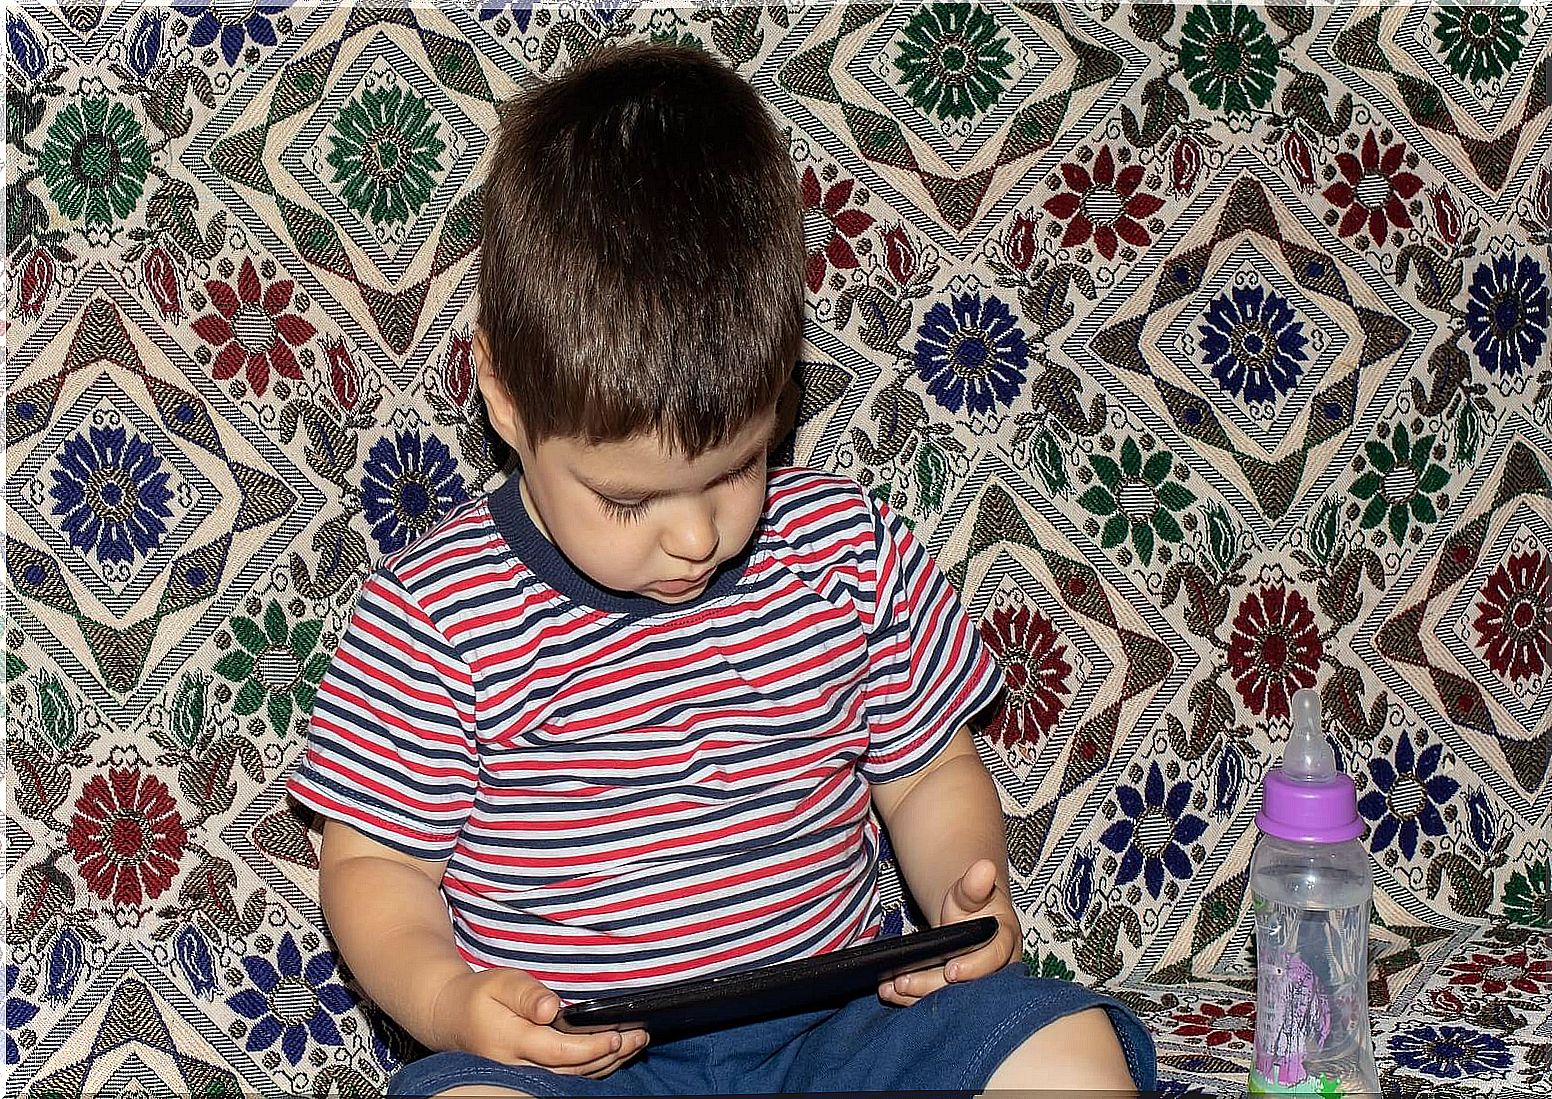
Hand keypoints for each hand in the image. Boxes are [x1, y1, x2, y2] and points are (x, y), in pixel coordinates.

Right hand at [430, 968, 647, 1077]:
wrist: (453, 1018)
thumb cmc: (481, 996)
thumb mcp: (502, 983)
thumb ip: (527, 994)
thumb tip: (550, 1007)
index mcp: (513, 1042)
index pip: (559, 1052)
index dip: (590, 1047)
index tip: (617, 1035)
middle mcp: (520, 1066)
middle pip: (574, 1069)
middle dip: (611, 1054)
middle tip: (640, 1036)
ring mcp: (525, 1074)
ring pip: (574, 1076)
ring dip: (608, 1062)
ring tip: (636, 1042)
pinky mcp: (532, 1074)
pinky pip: (568, 1076)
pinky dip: (595, 1065)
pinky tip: (614, 1052)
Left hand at [877, 858, 1018, 1006]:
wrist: (966, 915)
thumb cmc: (971, 903)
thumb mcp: (968, 891)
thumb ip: (973, 885)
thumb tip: (984, 867)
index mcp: (1005, 941)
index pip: (995, 958)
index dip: (974, 966)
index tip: (951, 970)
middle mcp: (996, 968)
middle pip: (969, 985)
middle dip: (934, 985)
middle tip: (903, 982)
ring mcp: (976, 983)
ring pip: (951, 997)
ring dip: (919, 995)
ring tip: (890, 988)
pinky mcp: (957, 993)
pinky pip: (938, 999)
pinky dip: (913, 998)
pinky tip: (891, 991)